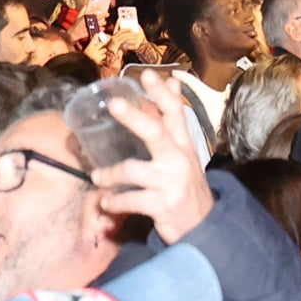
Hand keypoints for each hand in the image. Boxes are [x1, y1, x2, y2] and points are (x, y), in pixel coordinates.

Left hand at [86, 88, 215, 243]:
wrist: (202, 227)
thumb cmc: (186, 185)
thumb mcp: (185, 153)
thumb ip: (175, 123)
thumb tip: (174, 83)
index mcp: (184, 145)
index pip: (174, 113)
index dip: (161, 93)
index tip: (146, 74)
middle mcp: (179, 159)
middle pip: (156, 132)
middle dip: (134, 117)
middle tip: (113, 104)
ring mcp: (171, 182)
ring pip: (133, 170)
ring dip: (110, 174)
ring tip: (97, 177)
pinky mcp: (163, 205)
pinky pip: (131, 200)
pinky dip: (115, 201)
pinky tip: (107, 202)